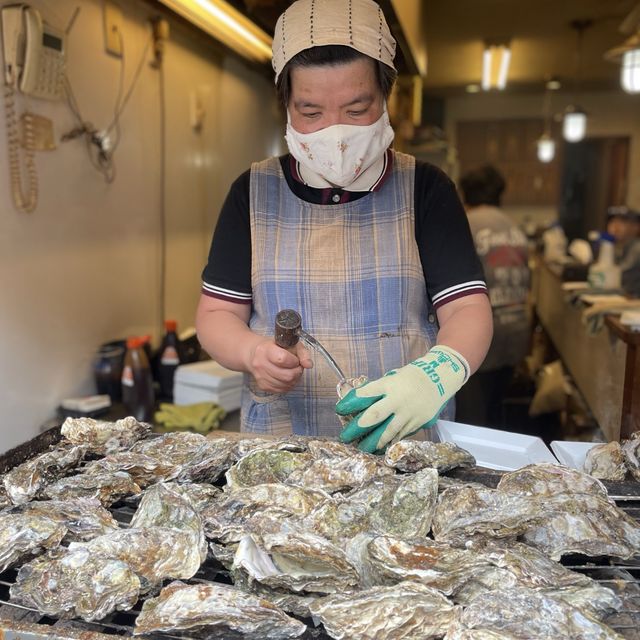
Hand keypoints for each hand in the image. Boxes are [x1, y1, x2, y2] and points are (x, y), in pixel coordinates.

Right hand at [247, 338, 312, 393]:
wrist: (255, 354)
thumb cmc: (274, 347)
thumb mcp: (289, 343)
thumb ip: (302, 353)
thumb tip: (309, 365)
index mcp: (266, 350)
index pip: (283, 359)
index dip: (294, 361)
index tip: (295, 359)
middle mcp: (260, 364)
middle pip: (287, 375)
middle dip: (297, 372)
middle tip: (296, 367)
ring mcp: (261, 376)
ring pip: (286, 384)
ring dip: (294, 379)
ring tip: (292, 371)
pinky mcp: (263, 386)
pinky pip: (282, 390)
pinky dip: (288, 384)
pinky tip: (286, 377)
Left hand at [336, 346, 468, 452]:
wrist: (439, 379)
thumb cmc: (410, 377)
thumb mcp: (392, 377)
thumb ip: (378, 389)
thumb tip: (358, 399)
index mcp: (389, 385)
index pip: (366, 393)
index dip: (351, 402)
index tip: (339, 409)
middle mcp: (397, 400)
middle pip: (375, 415)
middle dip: (358, 427)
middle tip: (345, 436)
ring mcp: (408, 413)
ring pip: (388, 430)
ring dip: (374, 441)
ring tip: (362, 449)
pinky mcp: (417, 422)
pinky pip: (401, 435)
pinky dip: (390, 442)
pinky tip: (381, 449)